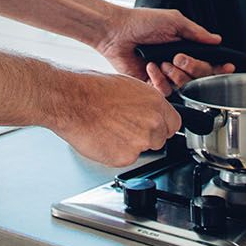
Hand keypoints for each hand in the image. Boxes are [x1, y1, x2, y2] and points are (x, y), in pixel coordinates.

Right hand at [54, 72, 181, 167]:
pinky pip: (126, 159)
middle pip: (159, 139)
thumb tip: (149, 111)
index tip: (153, 127)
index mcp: (155, 102)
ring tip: (109, 130)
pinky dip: (115, 153)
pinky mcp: (125, 157)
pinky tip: (103, 138)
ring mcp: (140, 141)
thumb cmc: (92, 88)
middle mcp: (153, 122)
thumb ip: (145, 103)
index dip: (161, 127)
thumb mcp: (127, 86)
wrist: (71, 100)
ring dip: (130, 145)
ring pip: (143, 150)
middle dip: (145, 137)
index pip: (173, 124)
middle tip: (123, 128)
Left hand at [92, 5, 234, 95]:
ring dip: (174, 73)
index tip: (227, 66)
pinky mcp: (151, 84)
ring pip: (183, 85)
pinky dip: (159, 79)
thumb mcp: (173, 20)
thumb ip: (196, 32)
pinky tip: (151, 67)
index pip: (208, 60)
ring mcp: (165, 74)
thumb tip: (216, 39)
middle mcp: (176, 62)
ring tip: (162, 61)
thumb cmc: (141, 22)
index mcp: (184, 46)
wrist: (116, 32)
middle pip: (199, 75)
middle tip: (179, 57)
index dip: (219, 66)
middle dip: (193, 67)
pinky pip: (165, 91)